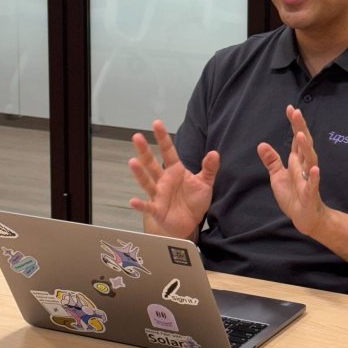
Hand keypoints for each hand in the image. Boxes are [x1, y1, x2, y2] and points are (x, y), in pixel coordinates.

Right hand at [128, 120, 218, 238]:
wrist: (190, 223)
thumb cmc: (194, 201)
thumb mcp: (205, 183)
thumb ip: (209, 168)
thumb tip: (214, 152)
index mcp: (175, 171)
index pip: (168, 151)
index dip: (163, 138)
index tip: (156, 123)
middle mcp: (164, 180)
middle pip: (152, 163)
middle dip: (144, 151)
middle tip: (136, 137)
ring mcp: (158, 195)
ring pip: (147, 182)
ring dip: (139, 173)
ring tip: (132, 162)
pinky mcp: (157, 210)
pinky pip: (147, 206)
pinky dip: (140, 204)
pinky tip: (132, 201)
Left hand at [257, 105, 326, 236]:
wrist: (305, 218)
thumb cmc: (293, 196)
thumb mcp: (278, 176)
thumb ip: (272, 160)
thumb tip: (261, 144)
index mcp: (296, 161)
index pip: (295, 138)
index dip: (294, 124)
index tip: (290, 108)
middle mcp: (304, 166)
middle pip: (303, 144)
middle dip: (300, 128)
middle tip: (297, 112)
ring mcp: (308, 179)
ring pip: (309, 160)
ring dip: (306, 148)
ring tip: (302, 135)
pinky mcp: (310, 193)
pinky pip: (313, 184)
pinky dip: (314, 176)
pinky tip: (314, 168)